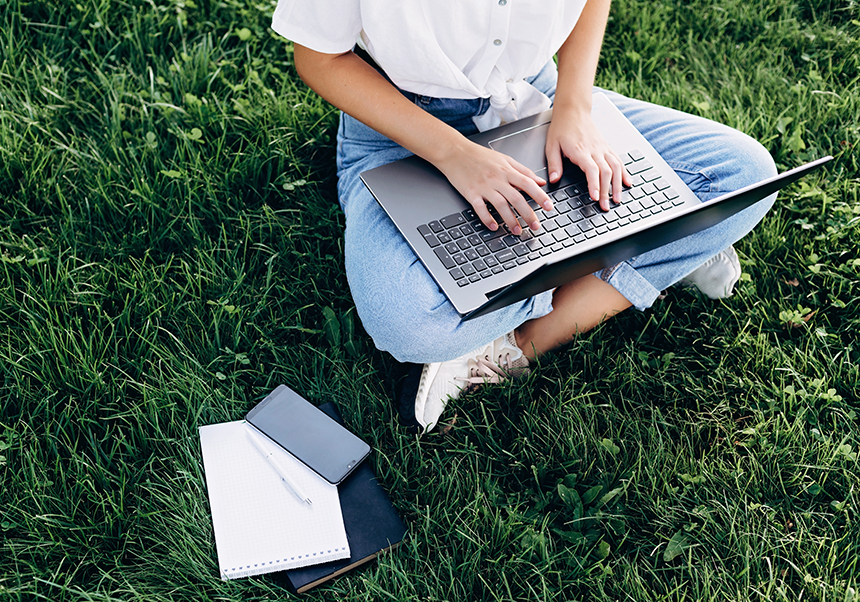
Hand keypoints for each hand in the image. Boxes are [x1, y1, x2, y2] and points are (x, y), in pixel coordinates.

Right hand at [436, 141, 553, 234]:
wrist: (455, 152)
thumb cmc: (479, 155)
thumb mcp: (505, 159)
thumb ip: (524, 171)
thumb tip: (540, 181)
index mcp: (507, 170)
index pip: (528, 184)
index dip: (540, 196)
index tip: (549, 207)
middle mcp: (497, 179)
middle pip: (516, 198)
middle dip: (528, 213)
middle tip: (535, 226)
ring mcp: (483, 186)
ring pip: (500, 205)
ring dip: (510, 220)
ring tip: (517, 231)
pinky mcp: (470, 193)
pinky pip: (480, 208)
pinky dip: (487, 219)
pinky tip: (493, 226)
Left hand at [545, 108, 631, 210]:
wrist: (573, 110)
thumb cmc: (562, 127)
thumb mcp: (551, 145)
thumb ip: (554, 164)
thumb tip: (554, 179)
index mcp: (580, 151)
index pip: (592, 170)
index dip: (595, 184)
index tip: (595, 197)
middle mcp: (595, 150)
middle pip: (606, 172)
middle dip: (607, 191)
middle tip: (605, 206)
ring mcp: (603, 148)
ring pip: (616, 167)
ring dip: (618, 185)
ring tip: (617, 199)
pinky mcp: (607, 147)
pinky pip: (619, 161)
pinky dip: (624, 173)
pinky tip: (627, 183)